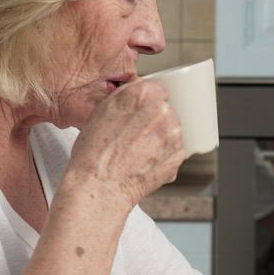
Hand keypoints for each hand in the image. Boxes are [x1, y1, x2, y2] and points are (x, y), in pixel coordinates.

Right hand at [66, 80, 184, 207]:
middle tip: (134, 136)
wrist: (100, 185)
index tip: (139, 113)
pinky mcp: (178, 156)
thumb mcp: (102, 110)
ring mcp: (174, 134)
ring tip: (136, 152)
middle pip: (165, 110)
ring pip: (170, 130)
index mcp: (143, 94)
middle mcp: (162, 111)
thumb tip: (138, 96)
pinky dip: (162, 156)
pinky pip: (173, 150)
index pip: (157, 89)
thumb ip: (126, 97)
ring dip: (159, 138)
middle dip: (153, 121)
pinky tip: (143, 163)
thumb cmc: (94, 151)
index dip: (146, 103)